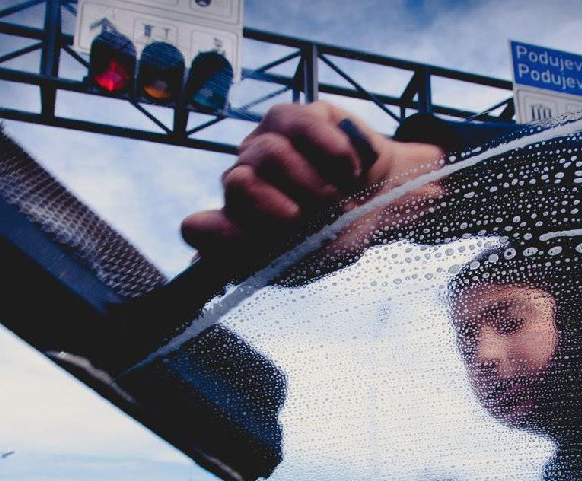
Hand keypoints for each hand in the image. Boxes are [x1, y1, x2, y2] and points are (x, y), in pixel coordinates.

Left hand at [181, 101, 444, 282]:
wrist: (385, 201)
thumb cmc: (340, 234)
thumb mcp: (308, 261)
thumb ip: (258, 259)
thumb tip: (196, 259)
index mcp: (237, 229)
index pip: (199, 228)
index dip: (222, 233)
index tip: (260, 241)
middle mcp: (241, 185)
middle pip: (237, 184)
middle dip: (284, 207)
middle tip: (310, 217)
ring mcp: (260, 148)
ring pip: (268, 154)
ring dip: (314, 182)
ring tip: (334, 193)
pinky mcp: (288, 118)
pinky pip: (299, 125)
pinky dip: (332, 152)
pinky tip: (347, 167)